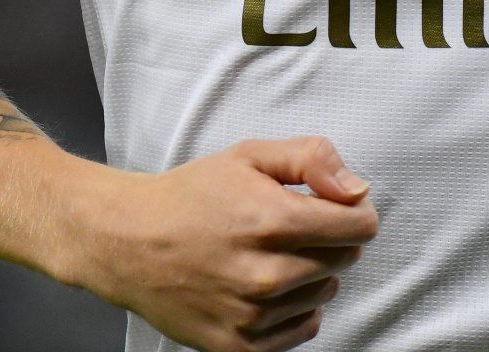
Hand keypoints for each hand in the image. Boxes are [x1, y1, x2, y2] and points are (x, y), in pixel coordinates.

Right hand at [64, 136, 380, 351]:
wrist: (128, 243)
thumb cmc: (192, 196)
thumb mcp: (250, 156)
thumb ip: (312, 161)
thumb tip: (359, 190)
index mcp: (273, 220)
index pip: (359, 227)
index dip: (353, 212)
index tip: (333, 208)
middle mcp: (266, 274)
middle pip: (344, 260)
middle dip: (329, 240)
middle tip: (290, 229)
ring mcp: (252, 315)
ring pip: (324, 294)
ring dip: (311, 274)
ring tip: (271, 256)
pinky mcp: (239, 347)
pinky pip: (302, 329)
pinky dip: (295, 309)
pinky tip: (267, 287)